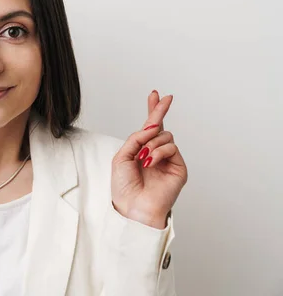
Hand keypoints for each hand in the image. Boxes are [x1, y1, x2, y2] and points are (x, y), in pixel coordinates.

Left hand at [111, 90, 187, 228]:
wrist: (133, 206)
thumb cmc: (124, 186)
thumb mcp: (122, 156)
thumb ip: (136, 138)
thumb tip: (152, 125)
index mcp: (141, 150)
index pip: (149, 127)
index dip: (153, 110)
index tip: (155, 94)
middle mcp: (156, 153)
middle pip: (161, 127)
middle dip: (158, 113)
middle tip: (163, 100)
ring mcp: (168, 160)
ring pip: (166, 136)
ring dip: (152, 144)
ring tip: (143, 158)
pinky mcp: (179, 168)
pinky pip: (172, 148)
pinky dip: (159, 152)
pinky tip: (150, 162)